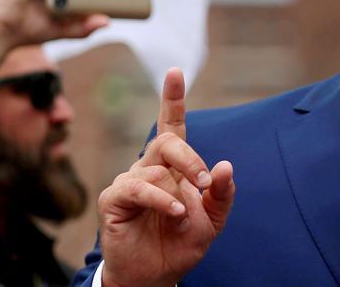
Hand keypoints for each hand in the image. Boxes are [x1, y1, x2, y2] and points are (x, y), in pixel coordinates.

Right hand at [98, 68, 234, 286]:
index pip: (172, 125)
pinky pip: (140, 188)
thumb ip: (222, 194)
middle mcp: (149, 167)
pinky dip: (162, 200)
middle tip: (204, 182)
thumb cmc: (181, 243)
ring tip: (184, 217)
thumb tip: (225, 165)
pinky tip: (175, 214)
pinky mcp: (114, 198)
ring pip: (156, 168)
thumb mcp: (213, 220)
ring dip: (178, 193)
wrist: (157, 276)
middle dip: (190, 158)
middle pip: (167, 140)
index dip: (173, 98)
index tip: (175, 71)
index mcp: (173, 166)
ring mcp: (129, 181)